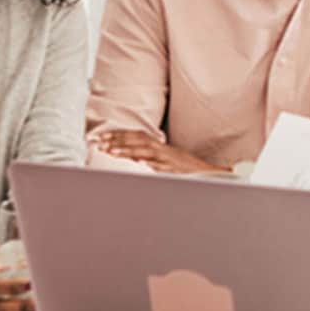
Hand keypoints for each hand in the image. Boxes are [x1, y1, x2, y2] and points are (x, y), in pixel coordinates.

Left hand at [93, 130, 224, 173]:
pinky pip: (159, 164)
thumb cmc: (186, 171)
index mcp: (160, 147)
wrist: (209, 175)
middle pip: (138, 139)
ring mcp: (169, 159)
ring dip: (128, 149)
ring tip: (111, 151)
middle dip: (118, 139)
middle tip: (100, 142)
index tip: (102, 137)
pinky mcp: (174, 169)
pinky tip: (136, 163)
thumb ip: (149, 159)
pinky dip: (147, 163)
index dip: (119, 135)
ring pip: (146, 150)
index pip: (137, 135)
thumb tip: (132, 159)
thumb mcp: (166, 163)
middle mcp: (163, 150)